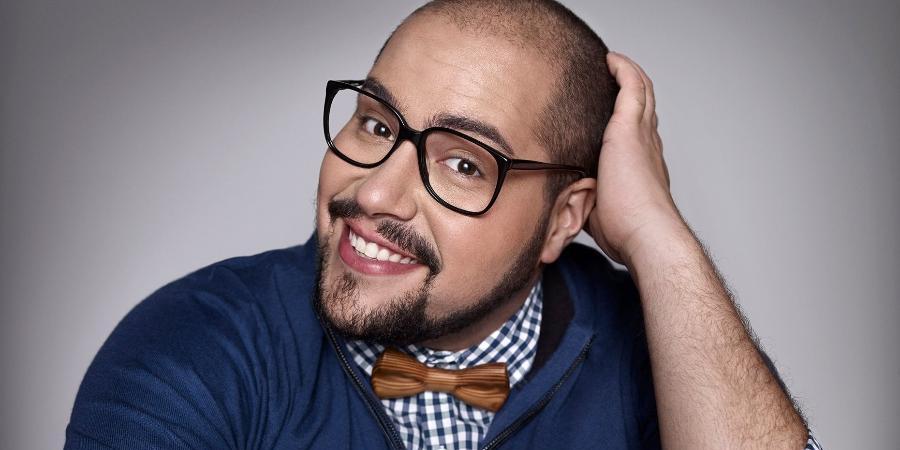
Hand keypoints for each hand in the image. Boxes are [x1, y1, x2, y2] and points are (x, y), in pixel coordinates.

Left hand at [586, 52, 685, 265]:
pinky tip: (610, 60)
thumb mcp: (597, 210)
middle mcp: (648, 146)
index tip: (611, 112)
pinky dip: (624, 70)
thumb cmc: (623, 232)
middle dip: (629, 90)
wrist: (644, 233)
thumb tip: (561, 202)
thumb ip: (583, 198)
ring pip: (642, 92)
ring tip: (611, 63)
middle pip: (644, 107)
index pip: (637, 134)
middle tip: (611, 78)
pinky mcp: (630, 129)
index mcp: (642, 166)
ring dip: (628, 74)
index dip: (627, 119)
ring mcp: (642, 135)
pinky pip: (632, 86)